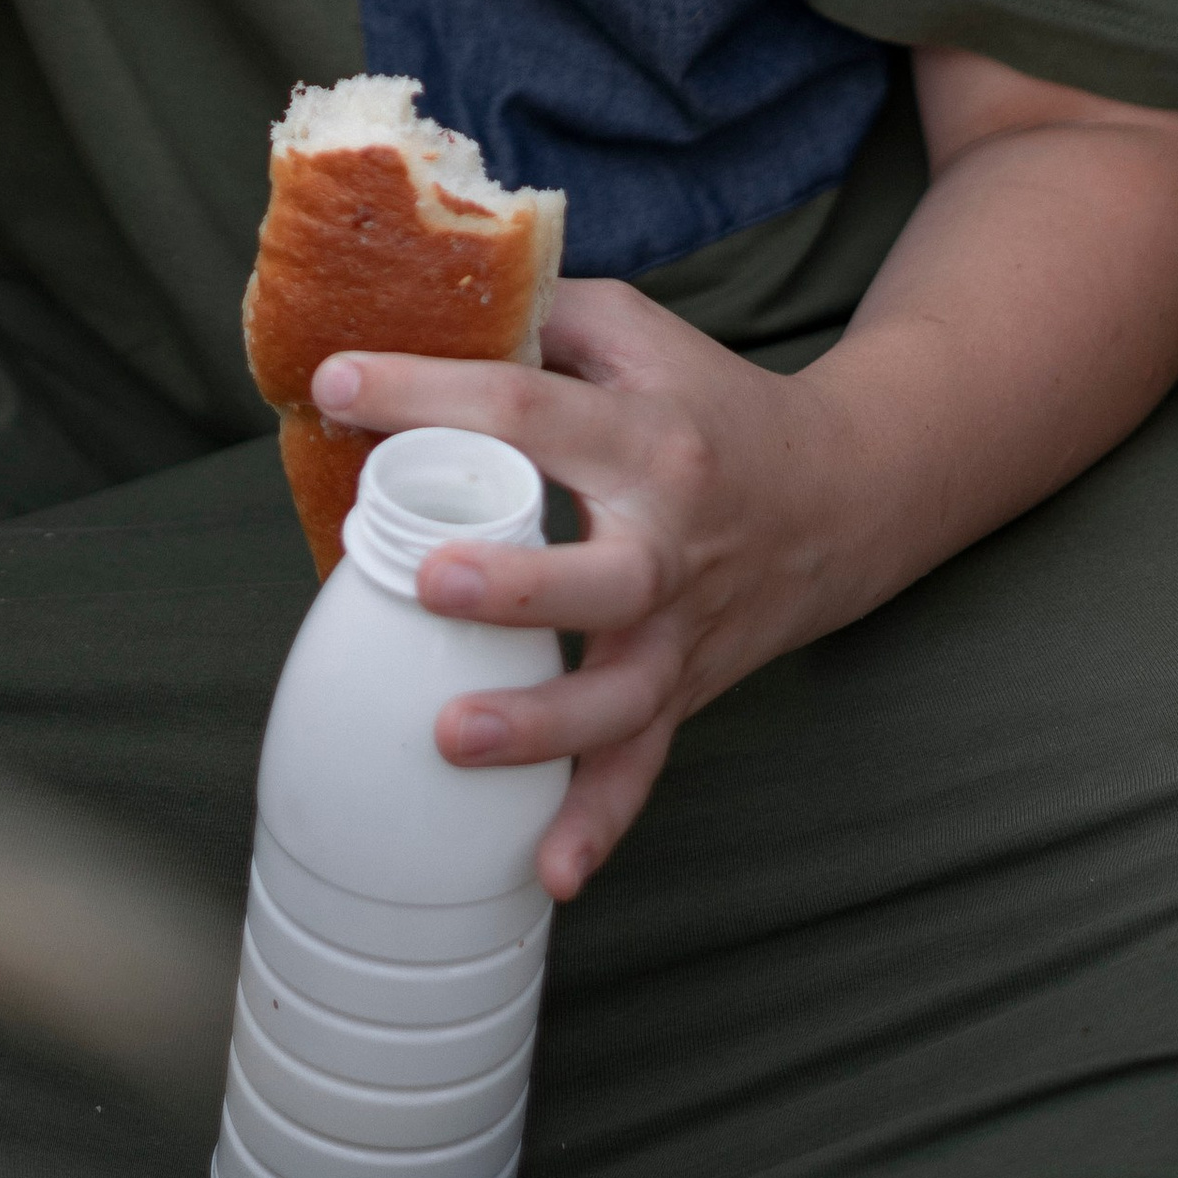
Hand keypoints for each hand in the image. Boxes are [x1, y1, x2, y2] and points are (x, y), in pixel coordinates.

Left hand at [310, 283, 831, 902]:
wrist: (842, 497)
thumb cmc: (709, 404)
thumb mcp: (634, 332)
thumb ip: (535, 314)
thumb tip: (416, 305)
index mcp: (647, 436)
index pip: (529, 406)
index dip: (428, 392)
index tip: (335, 385)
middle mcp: (669, 541)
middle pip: (601, 575)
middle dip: (517, 586)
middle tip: (429, 580)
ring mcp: (680, 631)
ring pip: (620, 696)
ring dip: (541, 724)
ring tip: (450, 734)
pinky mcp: (683, 691)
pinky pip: (643, 769)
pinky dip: (600, 823)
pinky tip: (547, 873)